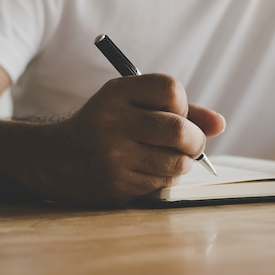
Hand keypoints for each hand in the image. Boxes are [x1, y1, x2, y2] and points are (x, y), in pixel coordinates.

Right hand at [40, 74, 224, 204]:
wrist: (53, 159)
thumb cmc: (104, 126)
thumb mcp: (130, 104)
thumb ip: (178, 109)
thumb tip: (220, 124)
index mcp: (116, 93)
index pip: (170, 88)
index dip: (181, 103)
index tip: (173, 112)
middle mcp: (112, 122)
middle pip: (180, 130)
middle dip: (195, 140)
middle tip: (189, 143)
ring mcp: (113, 157)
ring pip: (176, 162)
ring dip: (182, 162)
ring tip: (168, 157)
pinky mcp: (115, 186)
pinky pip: (161, 183)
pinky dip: (165, 177)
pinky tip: (147, 170)